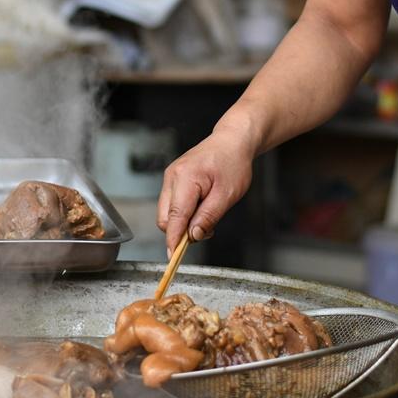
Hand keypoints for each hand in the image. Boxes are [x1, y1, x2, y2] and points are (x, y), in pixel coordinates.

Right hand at [157, 129, 254, 255]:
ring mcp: (170, 177)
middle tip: (206, 231)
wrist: (232, 141)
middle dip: (180, 231)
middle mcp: (172, 176)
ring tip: (207, 214)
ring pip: (166, 212)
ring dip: (182, 222)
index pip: (174, 216)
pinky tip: (201, 207)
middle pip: (164, 217)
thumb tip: (192, 236)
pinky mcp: (172, 179)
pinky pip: (171, 204)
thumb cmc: (233, 163)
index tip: (173, 256)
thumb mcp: (227, 195)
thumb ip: (208, 217)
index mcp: (186, 178)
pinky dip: (183, 213)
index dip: (173, 239)